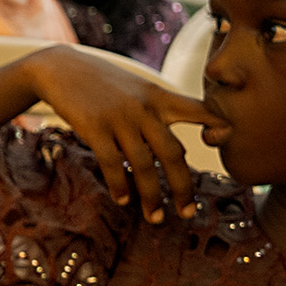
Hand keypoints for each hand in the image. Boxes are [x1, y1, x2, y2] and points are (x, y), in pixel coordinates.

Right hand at [19, 45, 224, 222]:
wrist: (60, 67)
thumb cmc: (100, 82)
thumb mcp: (136, 89)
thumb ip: (157, 112)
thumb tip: (170, 149)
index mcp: (159, 97)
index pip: (199, 109)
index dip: (217, 123)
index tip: (225, 140)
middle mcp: (145, 109)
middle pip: (173, 153)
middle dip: (183, 187)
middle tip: (188, 212)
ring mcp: (120, 118)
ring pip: (144, 164)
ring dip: (151, 196)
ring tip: (156, 218)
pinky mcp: (94, 127)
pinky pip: (111, 162)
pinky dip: (119, 184)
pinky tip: (123, 200)